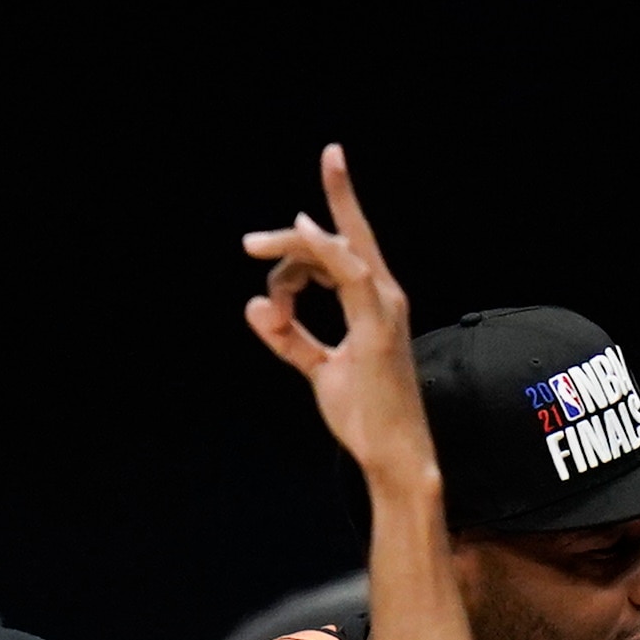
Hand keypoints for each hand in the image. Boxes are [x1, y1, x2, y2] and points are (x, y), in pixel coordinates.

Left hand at [242, 145, 437, 489]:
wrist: (389, 451)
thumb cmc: (363, 412)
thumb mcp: (316, 367)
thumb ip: (288, 336)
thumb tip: (254, 304)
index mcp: (373, 302)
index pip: (349, 247)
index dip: (332, 210)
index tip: (308, 187)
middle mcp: (384, 295)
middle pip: (341, 242)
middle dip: (305, 225)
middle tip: (250, 243)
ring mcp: (385, 307)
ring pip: (338, 252)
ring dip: (293, 249)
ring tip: (253, 254)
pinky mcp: (377, 325)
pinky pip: (350, 275)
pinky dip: (323, 252)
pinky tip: (301, 241)